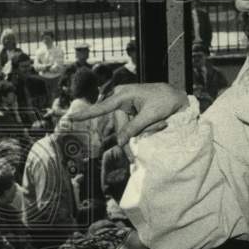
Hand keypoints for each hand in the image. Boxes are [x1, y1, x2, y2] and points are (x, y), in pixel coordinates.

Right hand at [67, 83, 187, 146]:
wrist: (177, 97)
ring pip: (125, 128)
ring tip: (160, 125)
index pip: (103, 107)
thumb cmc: (165, 101)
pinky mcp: (130, 110)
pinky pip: (130, 126)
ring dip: (140, 133)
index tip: (72, 118)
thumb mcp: (151, 116)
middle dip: (131, 136)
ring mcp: (126, 104)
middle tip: (138, 153)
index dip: (87, 114)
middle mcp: (121, 98)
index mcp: (124, 95)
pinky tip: (157, 124)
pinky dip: (141, 130)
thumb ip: (134, 128)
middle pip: (118, 125)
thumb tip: (120, 142)